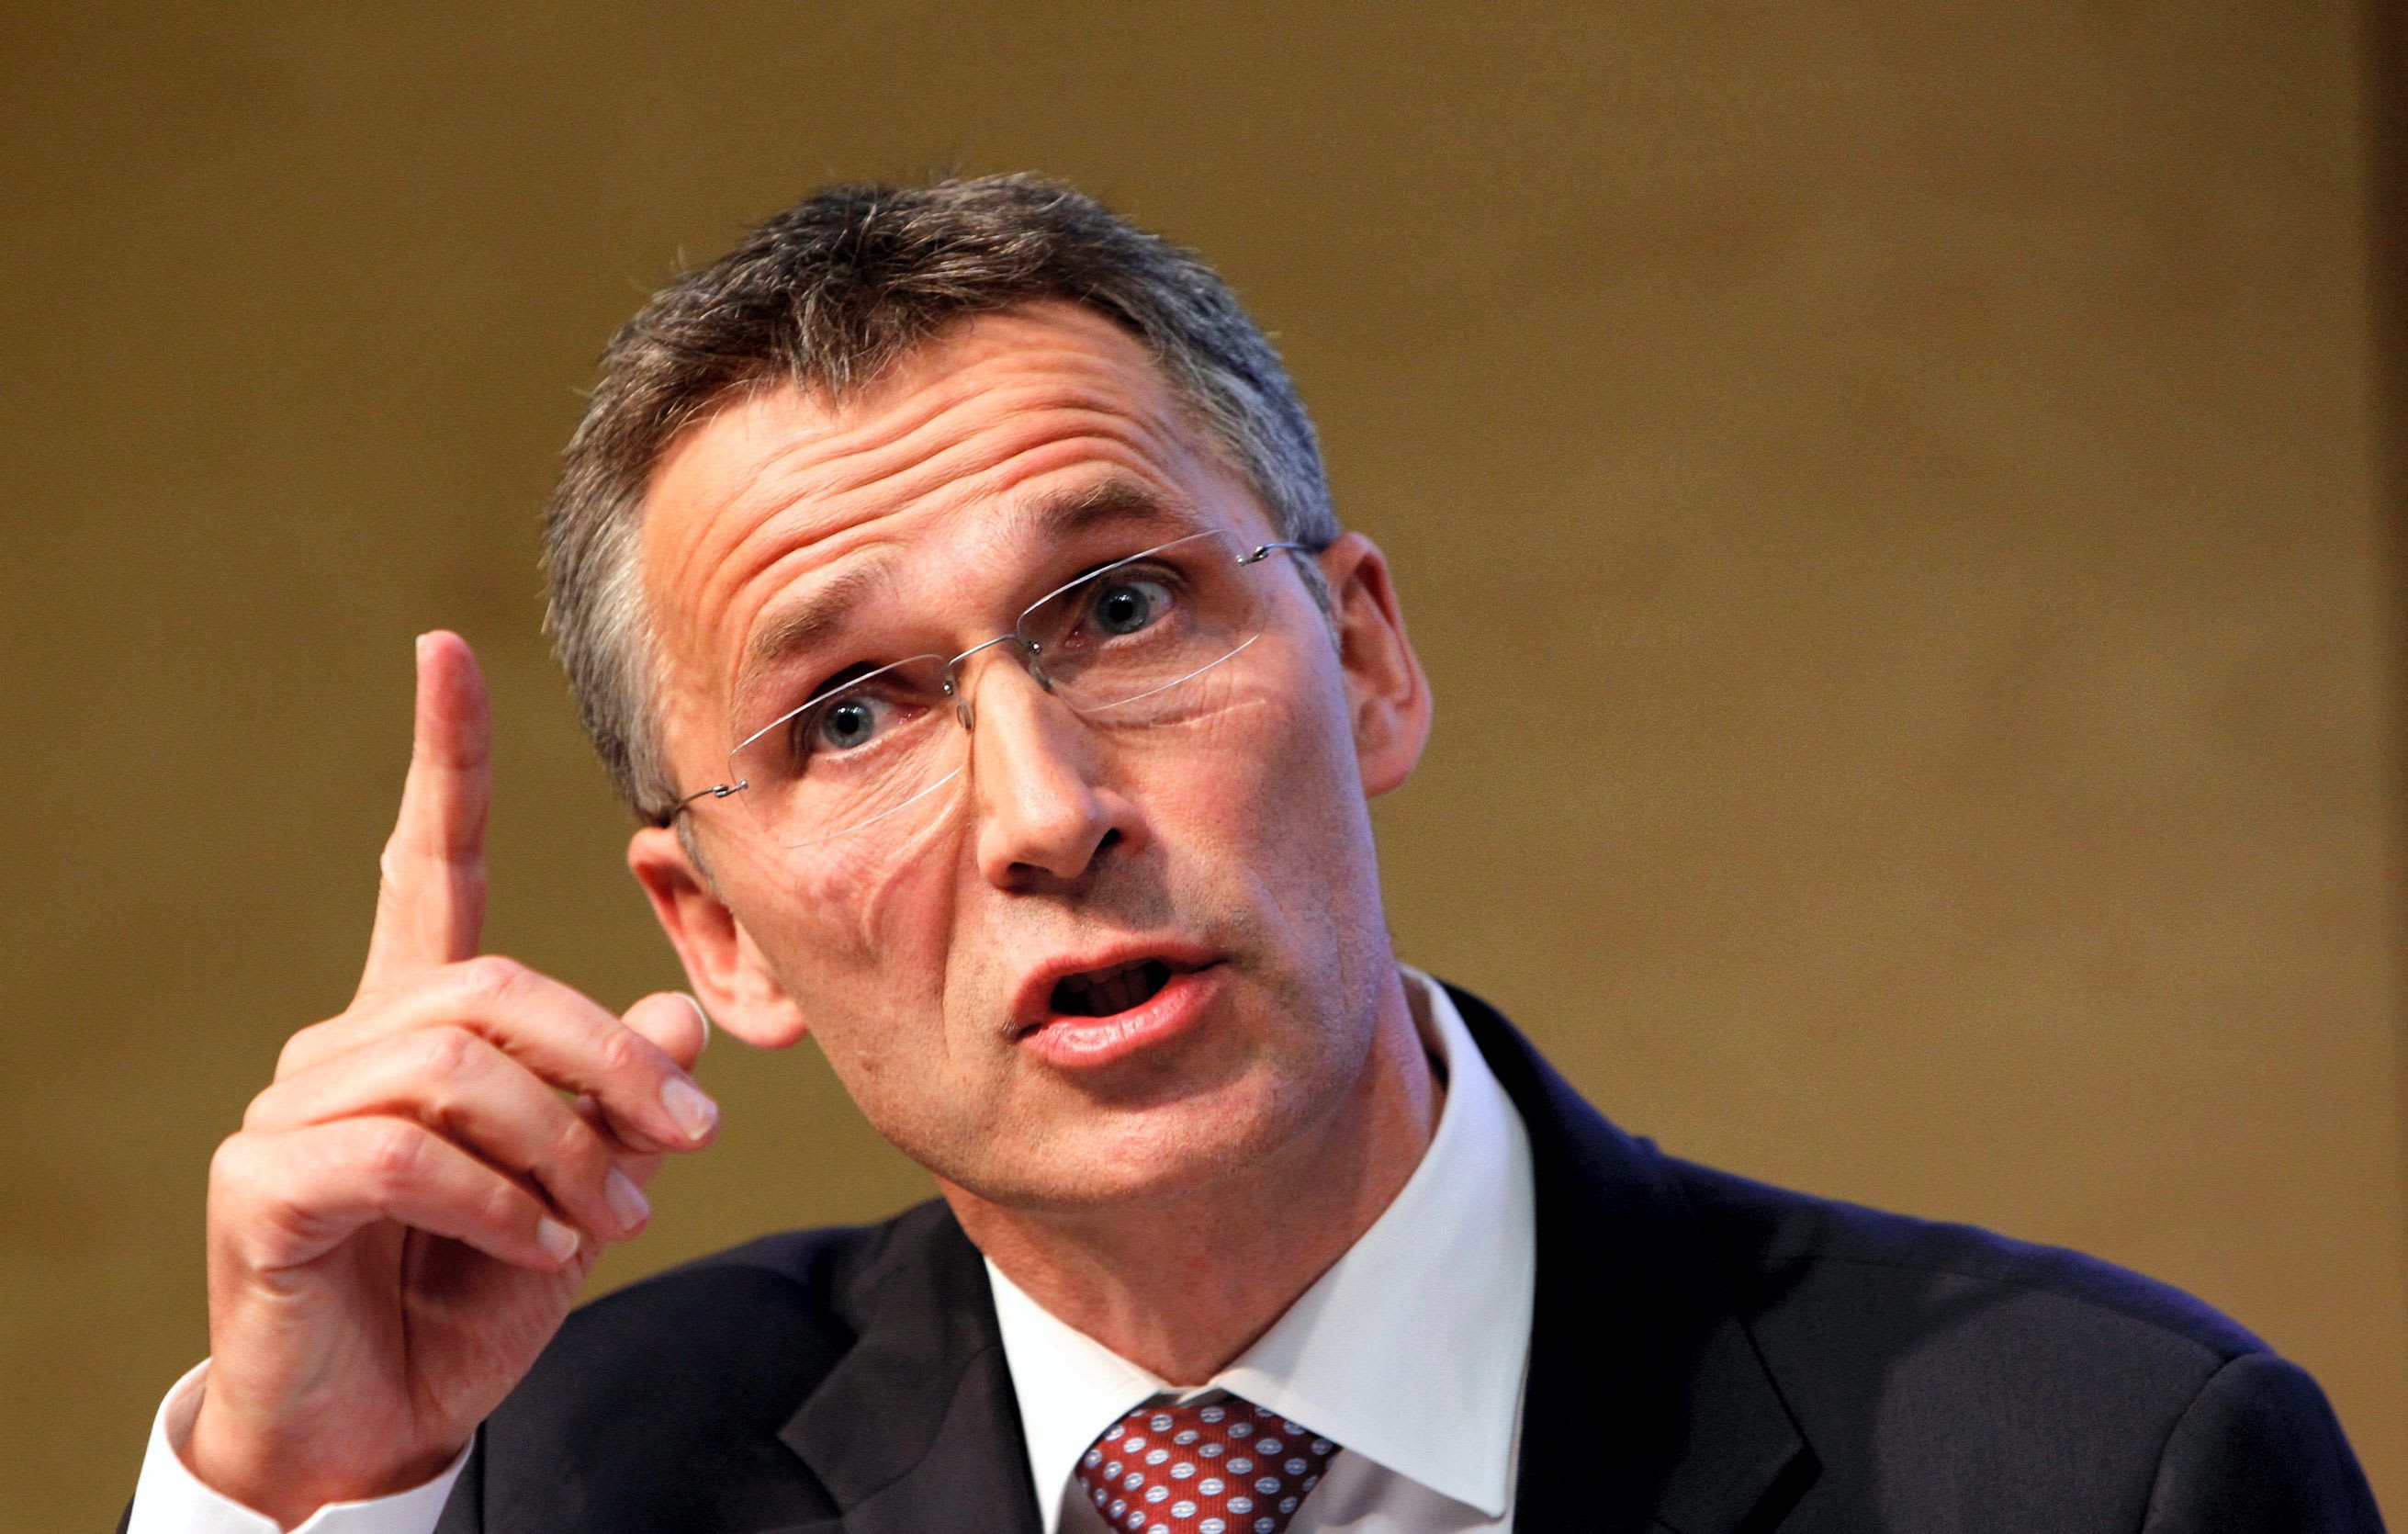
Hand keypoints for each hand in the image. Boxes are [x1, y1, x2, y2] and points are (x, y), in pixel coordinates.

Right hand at [183, 632, 719, 1527]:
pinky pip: (405, 1153)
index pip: (424, 864)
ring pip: (459, 1068)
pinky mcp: (263, 1179)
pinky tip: (534, 1248)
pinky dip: (497, 1202)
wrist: (380, 1422)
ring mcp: (292, 1106)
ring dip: (563, 1148)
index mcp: (419, 1025)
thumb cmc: (471, 1297)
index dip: (441, 759)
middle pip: (497, 988)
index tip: (444, 650)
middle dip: (609, 1064)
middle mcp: (346, 1043)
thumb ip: (618, 1101)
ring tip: (604, 1221)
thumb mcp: (580, 1189)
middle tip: (683, 1145)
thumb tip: (680, 1013)